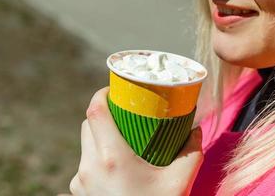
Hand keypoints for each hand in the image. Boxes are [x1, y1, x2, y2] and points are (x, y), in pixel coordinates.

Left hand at [69, 87, 202, 195]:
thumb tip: (195, 130)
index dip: (101, 94)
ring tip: (122, 137)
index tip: (112, 88)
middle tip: (123, 112)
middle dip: (104, 112)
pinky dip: (97, 153)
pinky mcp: (79, 190)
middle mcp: (89, 166)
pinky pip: (85, 161)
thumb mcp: (179, 183)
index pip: (95, 112)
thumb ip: (191, 152)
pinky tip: (115, 162)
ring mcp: (81, 180)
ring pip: (86, 143)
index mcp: (111, 158)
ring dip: (100, 134)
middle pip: (89, 124)